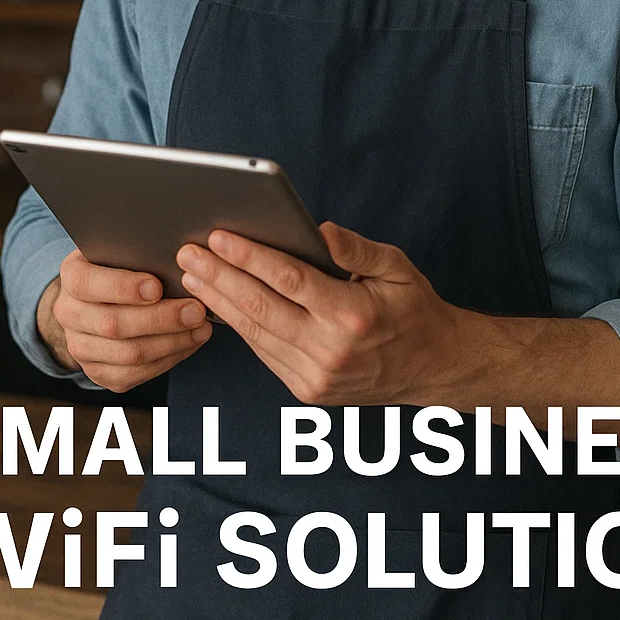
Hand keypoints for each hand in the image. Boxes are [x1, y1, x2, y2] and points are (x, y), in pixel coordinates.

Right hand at [36, 249, 211, 392]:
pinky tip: (190, 342)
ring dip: (172, 342)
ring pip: (129, 354)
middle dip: (161, 319)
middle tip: (196, 310)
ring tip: (201, 327)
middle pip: (113, 325)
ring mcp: (80, 348)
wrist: (97, 301)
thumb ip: (139, 252)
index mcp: (72, 277)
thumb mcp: (121, 249)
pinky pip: (135, 374)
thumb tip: (180, 256)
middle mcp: (69, 315)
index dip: (122, 287)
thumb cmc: (120, 266)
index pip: (87, 284)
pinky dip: (169, 359)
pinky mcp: (98, 373)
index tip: (157, 287)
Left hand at [176, 222, 460, 405]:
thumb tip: (319, 229)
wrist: (431, 367)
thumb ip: (356, 249)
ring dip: (219, 302)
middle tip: (188, 252)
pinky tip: (218, 304)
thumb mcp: (397, 267)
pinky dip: (238, 327)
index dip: (249, 256)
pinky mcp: (305, 389)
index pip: (289, 280)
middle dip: (218, 277)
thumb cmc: (413, 309)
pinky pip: (263, 352)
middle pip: (260, 307)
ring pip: (255, 333)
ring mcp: (315, 375)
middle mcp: (330, 350)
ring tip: (193, 275)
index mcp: (353, 315)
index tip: (219, 236)